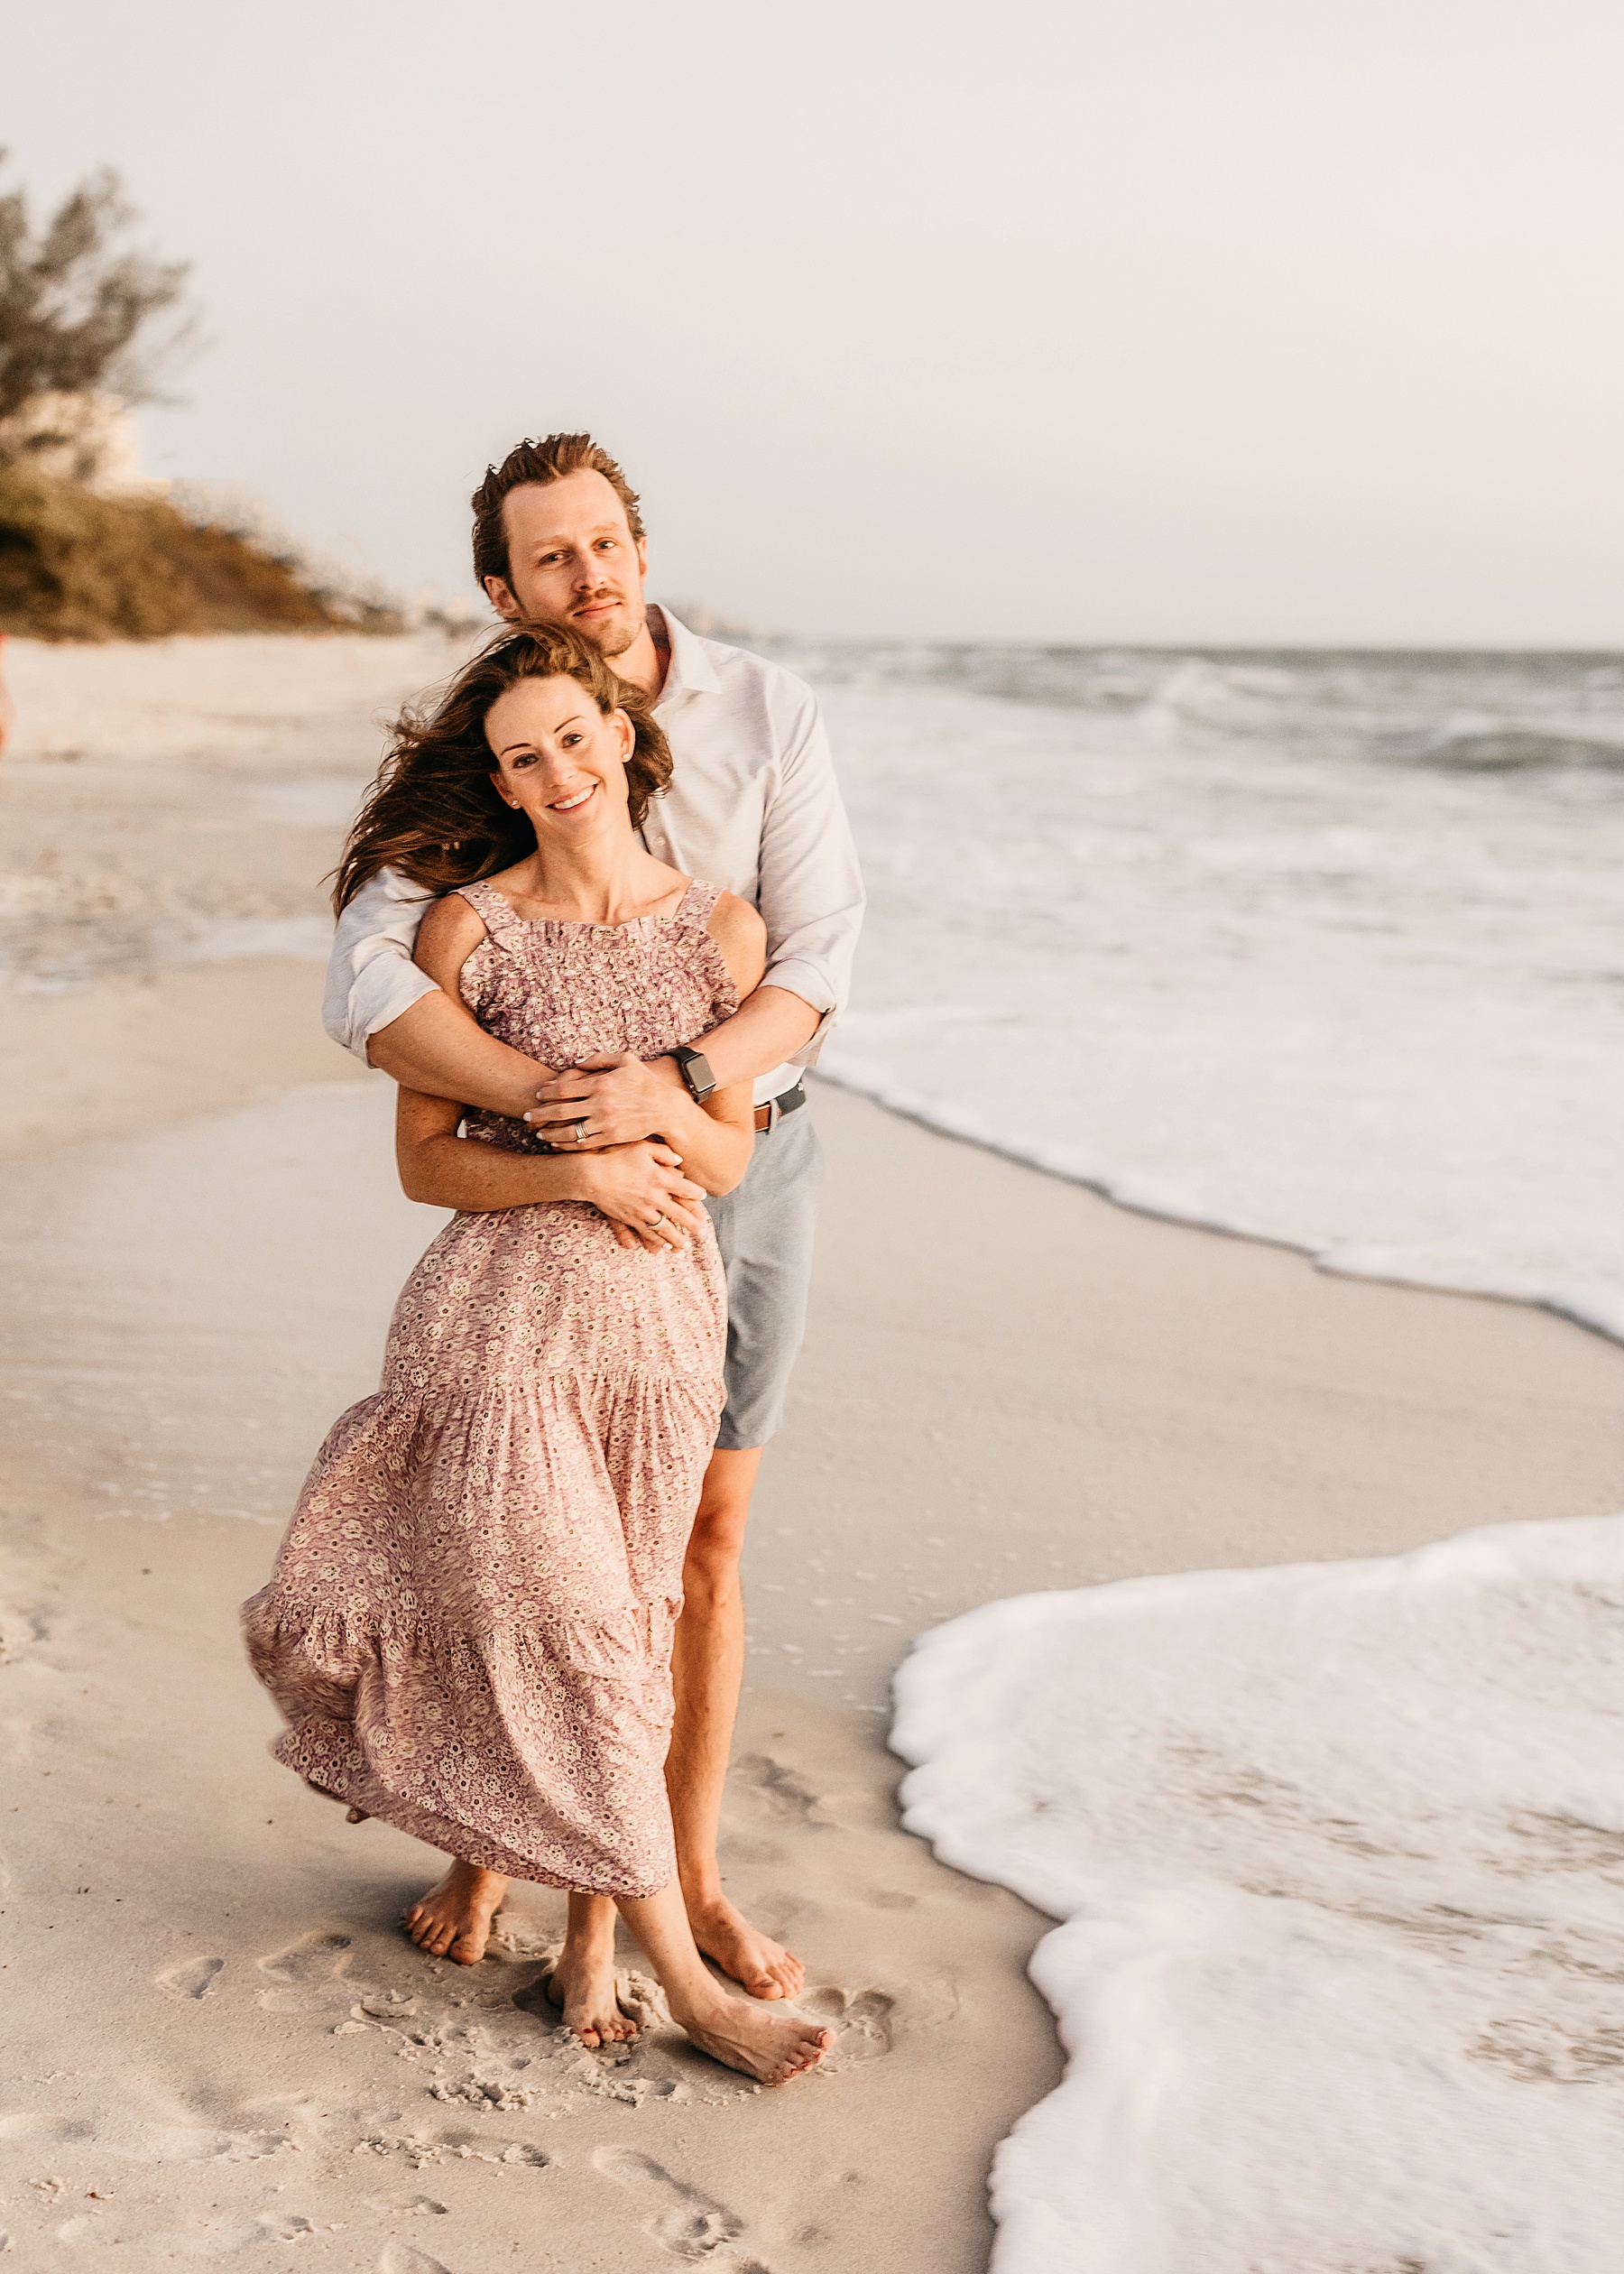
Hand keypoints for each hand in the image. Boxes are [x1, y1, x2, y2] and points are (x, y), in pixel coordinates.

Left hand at [525, 1052, 685, 1149]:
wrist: (664, 1108)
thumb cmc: (644, 1081)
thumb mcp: (625, 1060)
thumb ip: (599, 1059)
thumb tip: (575, 1063)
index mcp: (601, 1084)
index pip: (564, 1088)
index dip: (547, 1092)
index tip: (538, 1095)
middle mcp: (600, 1104)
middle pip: (561, 1111)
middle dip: (540, 1114)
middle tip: (527, 1117)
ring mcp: (605, 1123)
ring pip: (569, 1131)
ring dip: (550, 1134)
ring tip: (539, 1134)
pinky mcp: (611, 1138)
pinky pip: (583, 1144)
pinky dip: (567, 1146)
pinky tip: (558, 1145)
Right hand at [576, 1141, 708, 1253]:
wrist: (590, 1173)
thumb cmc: (615, 1155)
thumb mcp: (642, 1147)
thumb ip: (663, 1152)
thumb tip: (679, 1159)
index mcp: (660, 1178)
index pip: (686, 1188)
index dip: (697, 1193)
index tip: (703, 1197)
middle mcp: (654, 1197)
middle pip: (679, 1215)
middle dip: (693, 1225)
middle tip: (702, 1232)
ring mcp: (641, 1210)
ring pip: (664, 1229)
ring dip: (676, 1239)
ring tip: (684, 1246)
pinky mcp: (628, 1218)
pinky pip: (646, 1233)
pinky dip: (655, 1241)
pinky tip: (661, 1246)